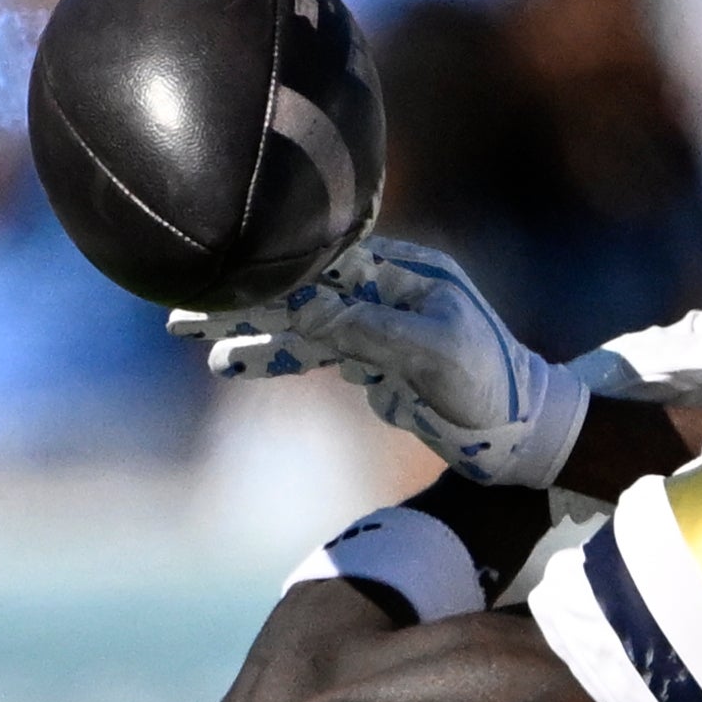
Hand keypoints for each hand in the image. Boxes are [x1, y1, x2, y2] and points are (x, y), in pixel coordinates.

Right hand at [169, 239, 586, 485]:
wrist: (522, 433)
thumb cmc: (492, 385)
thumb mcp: (436, 354)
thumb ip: (372, 330)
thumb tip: (306, 312)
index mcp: (407, 274)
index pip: (325, 268)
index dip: (271, 274)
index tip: (219, 276)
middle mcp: (389, 290)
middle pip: (303, 288)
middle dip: (243, 297)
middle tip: (179, 305)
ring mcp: (379, 324)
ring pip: (301, 322)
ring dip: (248, 328)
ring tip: (188, 332)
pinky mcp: (375, 360)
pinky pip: (314, 353)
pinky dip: (274, 357)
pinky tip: (230, 363)